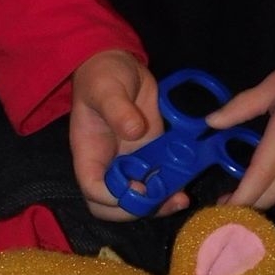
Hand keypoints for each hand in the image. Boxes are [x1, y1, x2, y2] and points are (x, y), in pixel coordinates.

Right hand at [69, 49, 188, 221]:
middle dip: (136, 209)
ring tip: (180, 198)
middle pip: (112, 206)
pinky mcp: (150, 156)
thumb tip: (134, 131)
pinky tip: (186, 186)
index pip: (94, 189)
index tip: (137, 186)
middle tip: (161, 198)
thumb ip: (118, 109)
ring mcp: (129, 163)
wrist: (120, 66)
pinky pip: (158, 183)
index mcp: (89, 154)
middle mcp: (107, 165)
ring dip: (158, 204)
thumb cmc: (103, 76)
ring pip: (137, 200)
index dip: (113, 197)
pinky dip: (171, 190)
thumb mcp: (107, 88)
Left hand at [206, 33, 274, 208]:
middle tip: (227, 207)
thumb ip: (241, 106)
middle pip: (274, 194)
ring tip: (245, 201)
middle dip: (250, 206)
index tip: (221, 207)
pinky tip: (270, 185)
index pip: (259, 177)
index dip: (240, 197)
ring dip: (267, 201)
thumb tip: (210, 121)